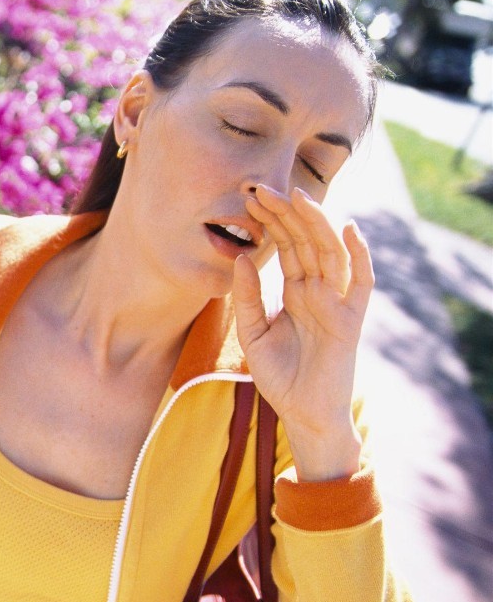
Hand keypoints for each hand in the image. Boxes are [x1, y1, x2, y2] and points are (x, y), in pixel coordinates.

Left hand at [233, 184, 373, 479]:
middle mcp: (317, 291)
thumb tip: (241, 256)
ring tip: (298, 196)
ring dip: (316, 224)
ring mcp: (336, 303)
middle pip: (304, 242)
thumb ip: (246, 297)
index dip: (270, 221)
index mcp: (295, 291)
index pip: (284, 246)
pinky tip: (349, 230)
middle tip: (261, 187)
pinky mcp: (351, 321)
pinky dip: (358, 256)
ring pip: (329, 254)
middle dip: (285, 214)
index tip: (249, 196)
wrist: (303, 414)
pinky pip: (360, 283)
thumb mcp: (253, 333)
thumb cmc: (280, 376)